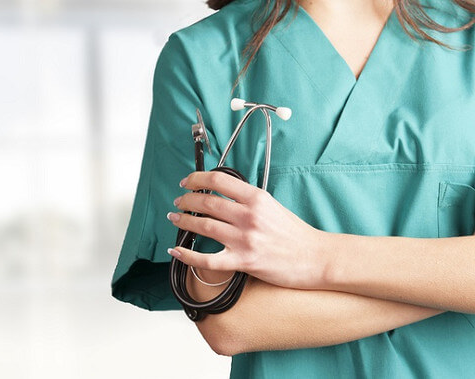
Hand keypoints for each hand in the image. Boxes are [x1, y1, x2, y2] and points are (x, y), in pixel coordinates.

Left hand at [167, 171, 329, 289]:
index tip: (186, 182)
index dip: (196, 179)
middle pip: (206, 202)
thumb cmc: (296, 233)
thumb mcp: (272, 206)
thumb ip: (247, 200)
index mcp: (256, 198)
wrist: (316, 257)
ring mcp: (245, 239)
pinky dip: (189, 255)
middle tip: (178, 202)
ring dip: (184, 221)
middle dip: (186, 200)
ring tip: (175, 219)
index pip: (218, 181)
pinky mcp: (244, 261)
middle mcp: (249, 216)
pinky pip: (209, 259)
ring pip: (204, 226)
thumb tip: (221, 195)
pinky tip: (177, 251)